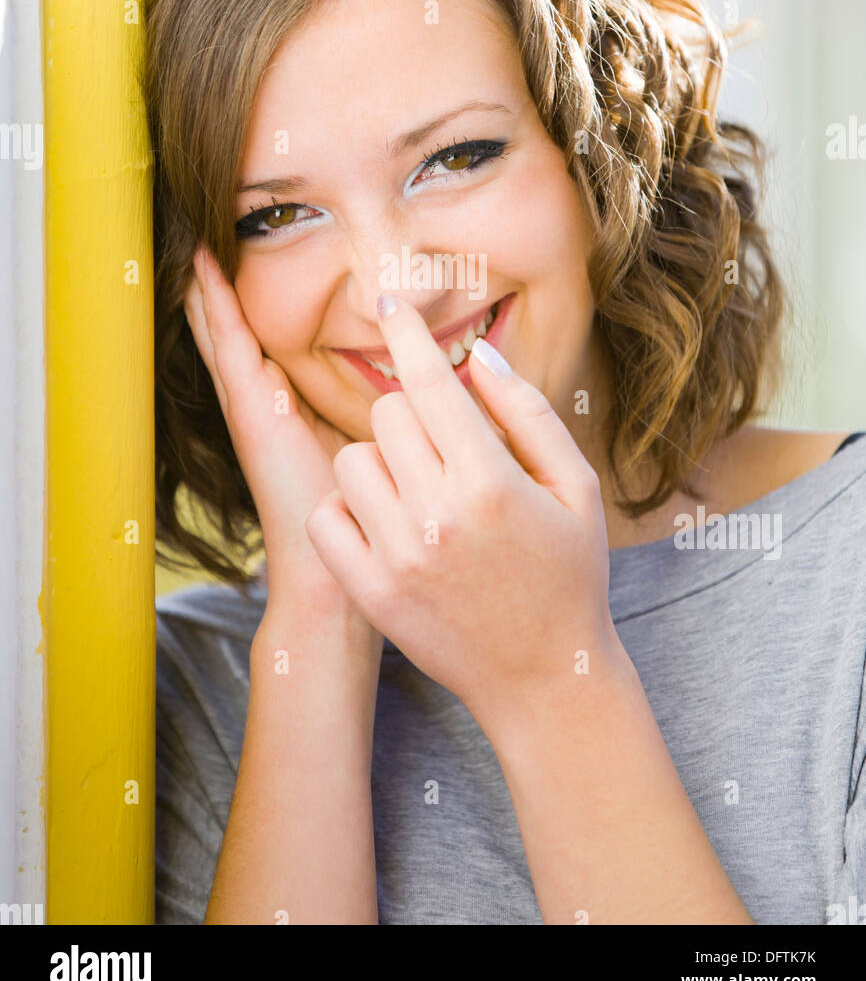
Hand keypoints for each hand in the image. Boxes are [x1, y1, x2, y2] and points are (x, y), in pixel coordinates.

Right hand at [183, 243, 377, 637]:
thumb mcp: (373, 444)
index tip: (250, 248)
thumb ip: (382, 407)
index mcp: (288, 406)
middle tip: (204, 229)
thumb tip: (420, 369)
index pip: (265, 338)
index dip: (252, 297)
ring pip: (222, 330)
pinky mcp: (251, 410)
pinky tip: (203, 268)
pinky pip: (228, 344)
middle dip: (220, 282)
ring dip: (209, 285)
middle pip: (233, 328)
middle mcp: (262, 402)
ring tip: (195, 237)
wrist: (334, 576)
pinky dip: (214, 304)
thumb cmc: (369, 515)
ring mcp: (250, 406)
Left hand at [304, 294, 620, 735]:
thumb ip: (526, 412)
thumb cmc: (570, 573)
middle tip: (440, 444)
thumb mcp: (574, 486)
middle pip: (386, 415)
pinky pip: (329, 518)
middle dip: (410, 413)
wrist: (546, 677)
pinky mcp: (371, 591)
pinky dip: (349, 508)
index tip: (389, 303)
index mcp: (491, 482)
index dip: (407, 334)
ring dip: (379, 460)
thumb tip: (476, 354)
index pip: (430, 383)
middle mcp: (437, 516)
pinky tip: (384, 518)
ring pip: (351, 461)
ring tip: (416, 488)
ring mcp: (397, 557)